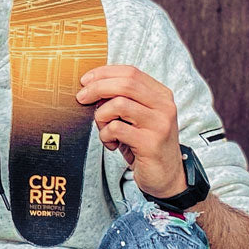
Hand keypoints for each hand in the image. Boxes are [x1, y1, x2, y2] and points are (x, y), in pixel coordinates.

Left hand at [76, 65, 185, 197]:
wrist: (166, 177)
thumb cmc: (145, 146)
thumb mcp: (136, 119)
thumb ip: (123, 102)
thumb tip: (92, 88)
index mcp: (161, 95)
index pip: (131, 72)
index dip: (104, 73)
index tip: (85, 80)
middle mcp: (164, 106)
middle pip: (125, 84)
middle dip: (97, 88)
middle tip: (81, 98)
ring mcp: (159, 124)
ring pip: (119, 104)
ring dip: (102, 116)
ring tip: (103, 129)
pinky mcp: (150, 143)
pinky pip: (116, 129)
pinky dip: (105, 135)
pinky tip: (111, 144)